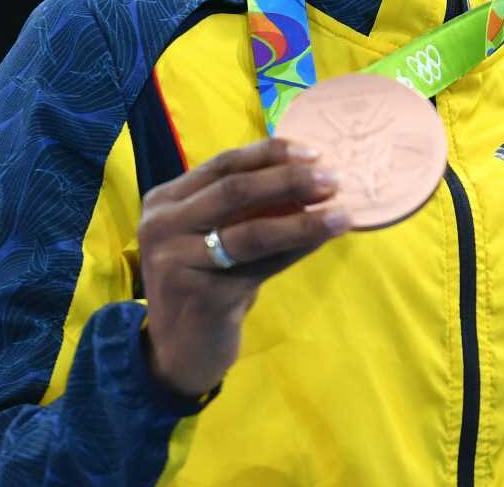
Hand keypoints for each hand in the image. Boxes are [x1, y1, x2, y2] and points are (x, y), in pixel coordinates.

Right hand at [137, 136, 350, 396]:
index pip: (224, 163)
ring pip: (252, 230)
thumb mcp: (215, 233)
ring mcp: (177, 262)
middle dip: (290, 180)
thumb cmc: (206, 281)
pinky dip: (297, 248)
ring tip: (341, 212)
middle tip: (334, 179)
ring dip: (303, 219)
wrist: (179, 352)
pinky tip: (324, 239)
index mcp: (166, 201)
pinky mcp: (202, 296)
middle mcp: (163, 226)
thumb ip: (245, 204)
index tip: (314, 152)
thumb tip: (310, 172)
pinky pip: (261, 265)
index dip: (270, 154)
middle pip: (236, 190)